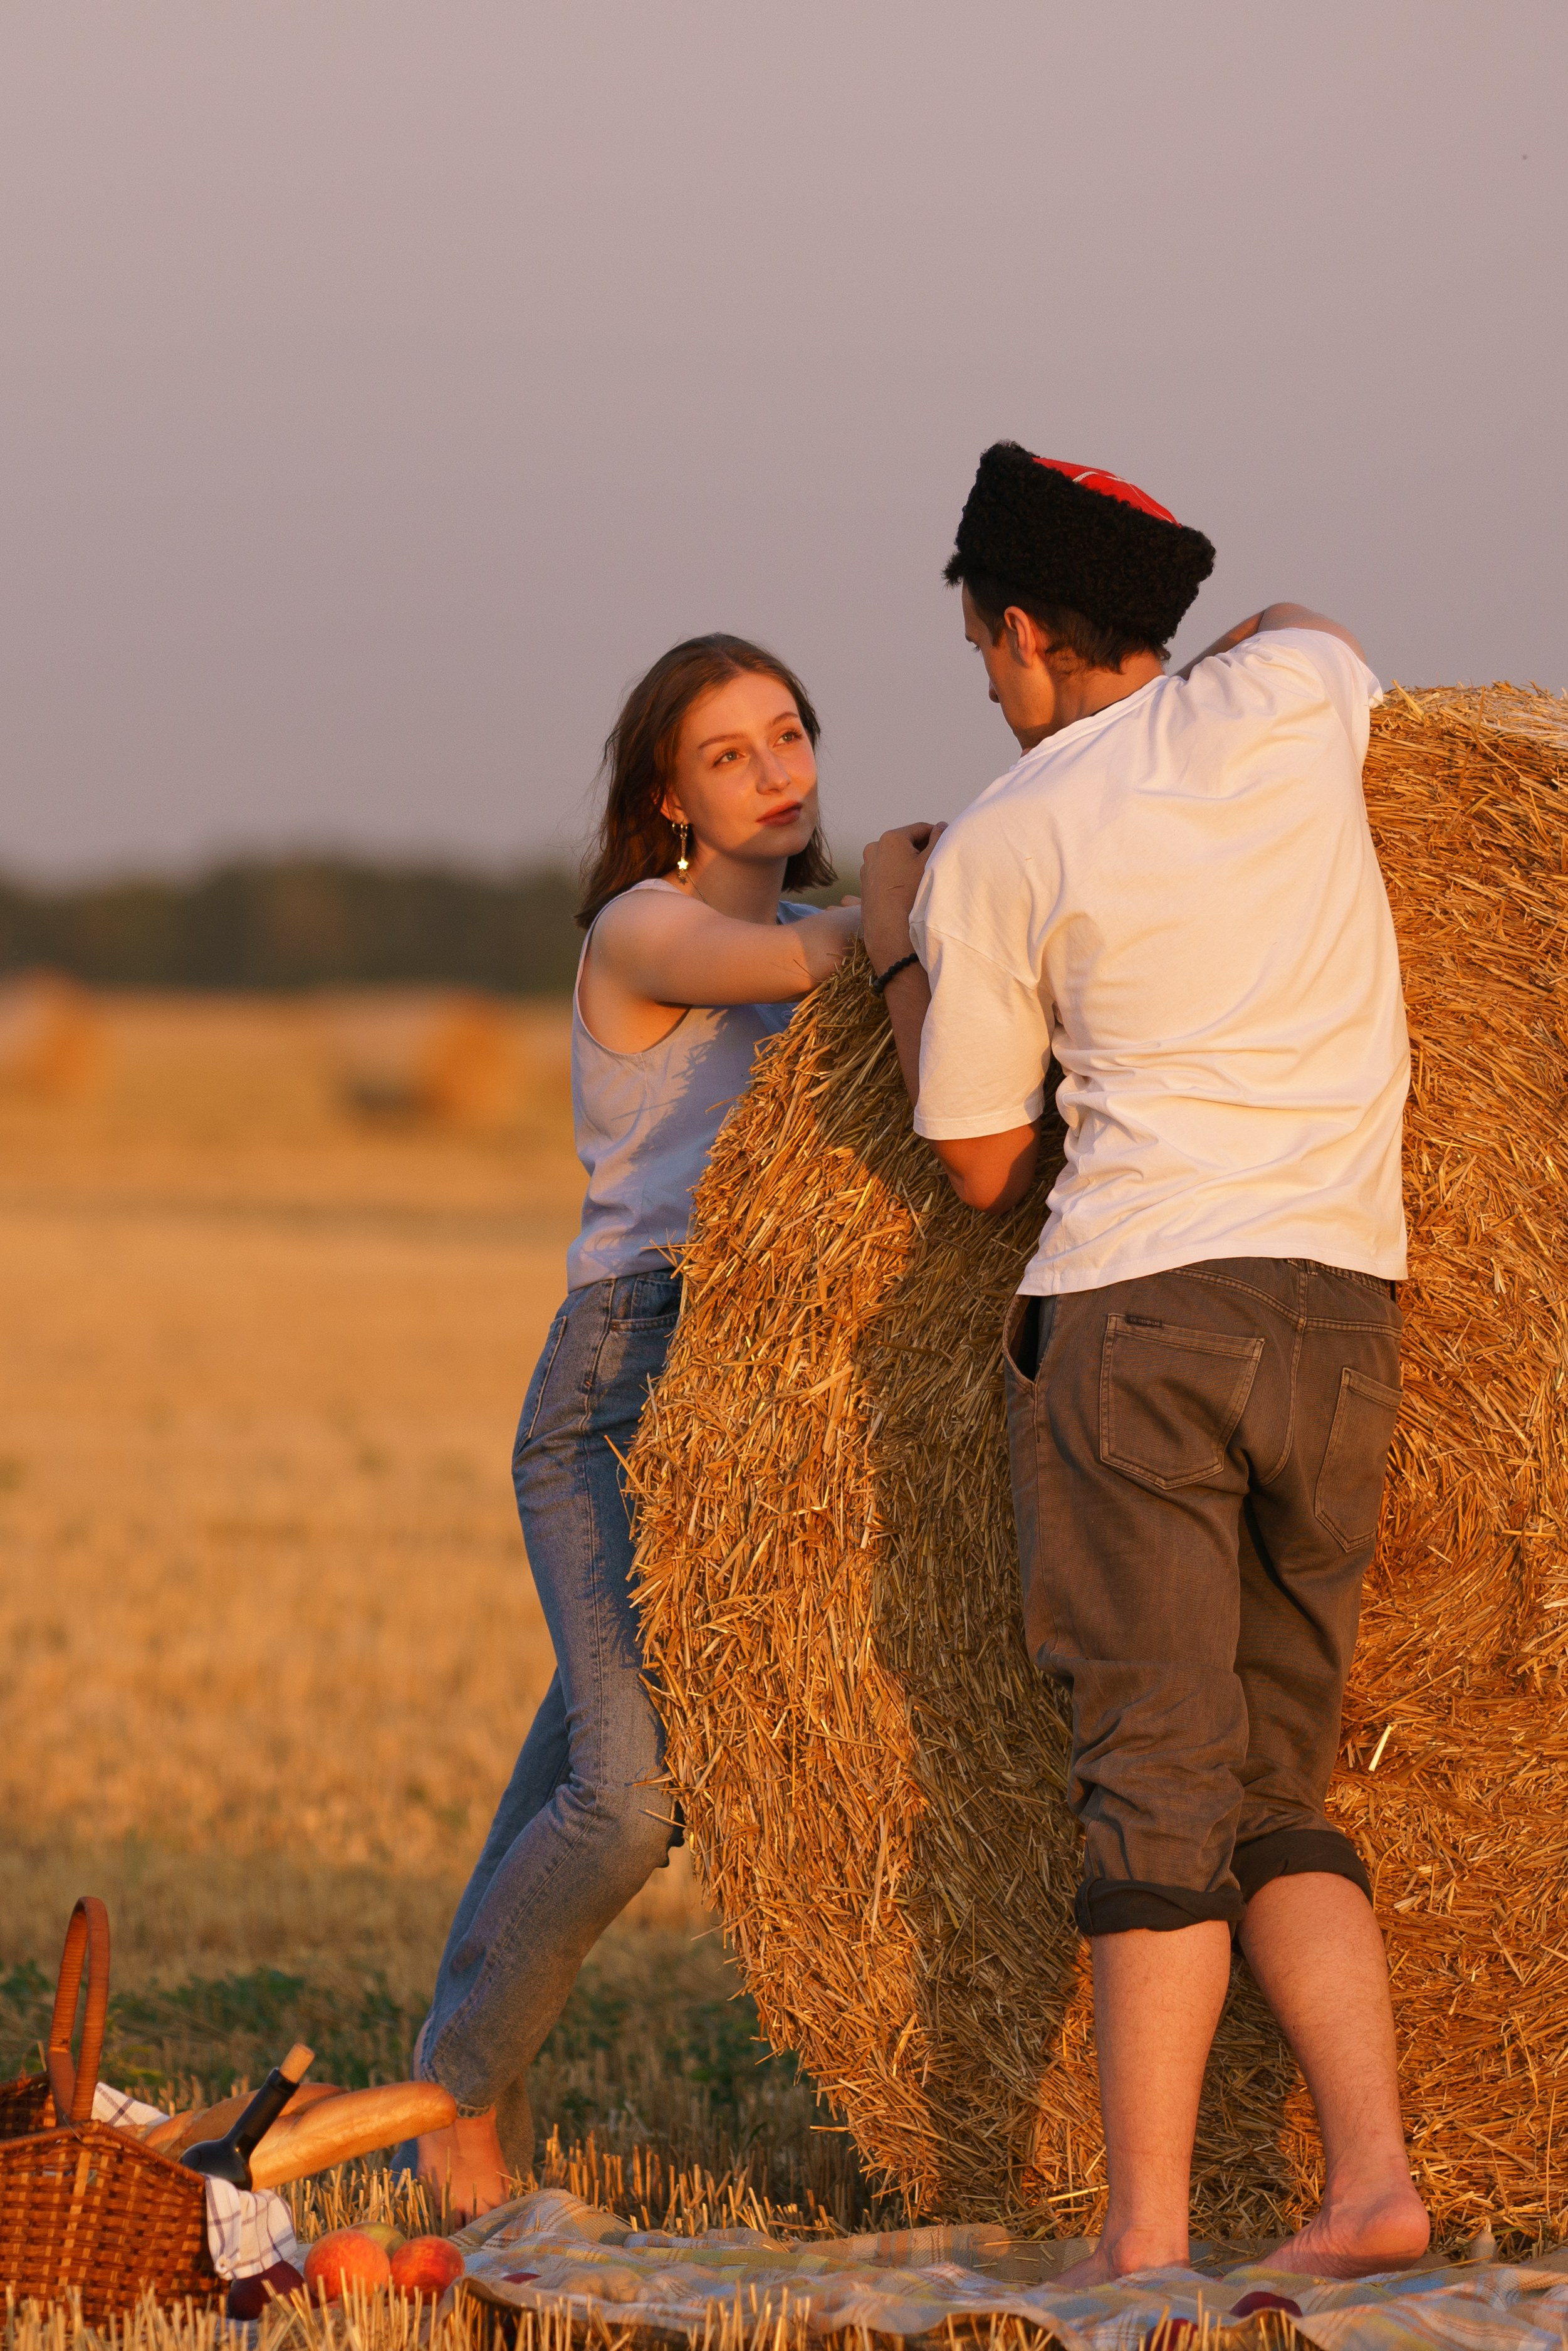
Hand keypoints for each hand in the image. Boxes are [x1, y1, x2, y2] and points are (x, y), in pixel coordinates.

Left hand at [859, 823, 945, 970]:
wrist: (889, 929)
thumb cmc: (912, 893)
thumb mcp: (931, 861)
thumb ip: (939, 838)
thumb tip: (941, 826)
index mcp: (891, 838)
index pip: (921, 829)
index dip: (936, 835)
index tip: (946, 847)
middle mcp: (874, 848)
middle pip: (906, 843)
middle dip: (921, 850)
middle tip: (936, 864)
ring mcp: (867, 866)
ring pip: (895, 858)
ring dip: (908, 863)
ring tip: (922, 879)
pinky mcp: (865, 883)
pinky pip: (886, 872)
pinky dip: (897, 875)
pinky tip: (908, 888)